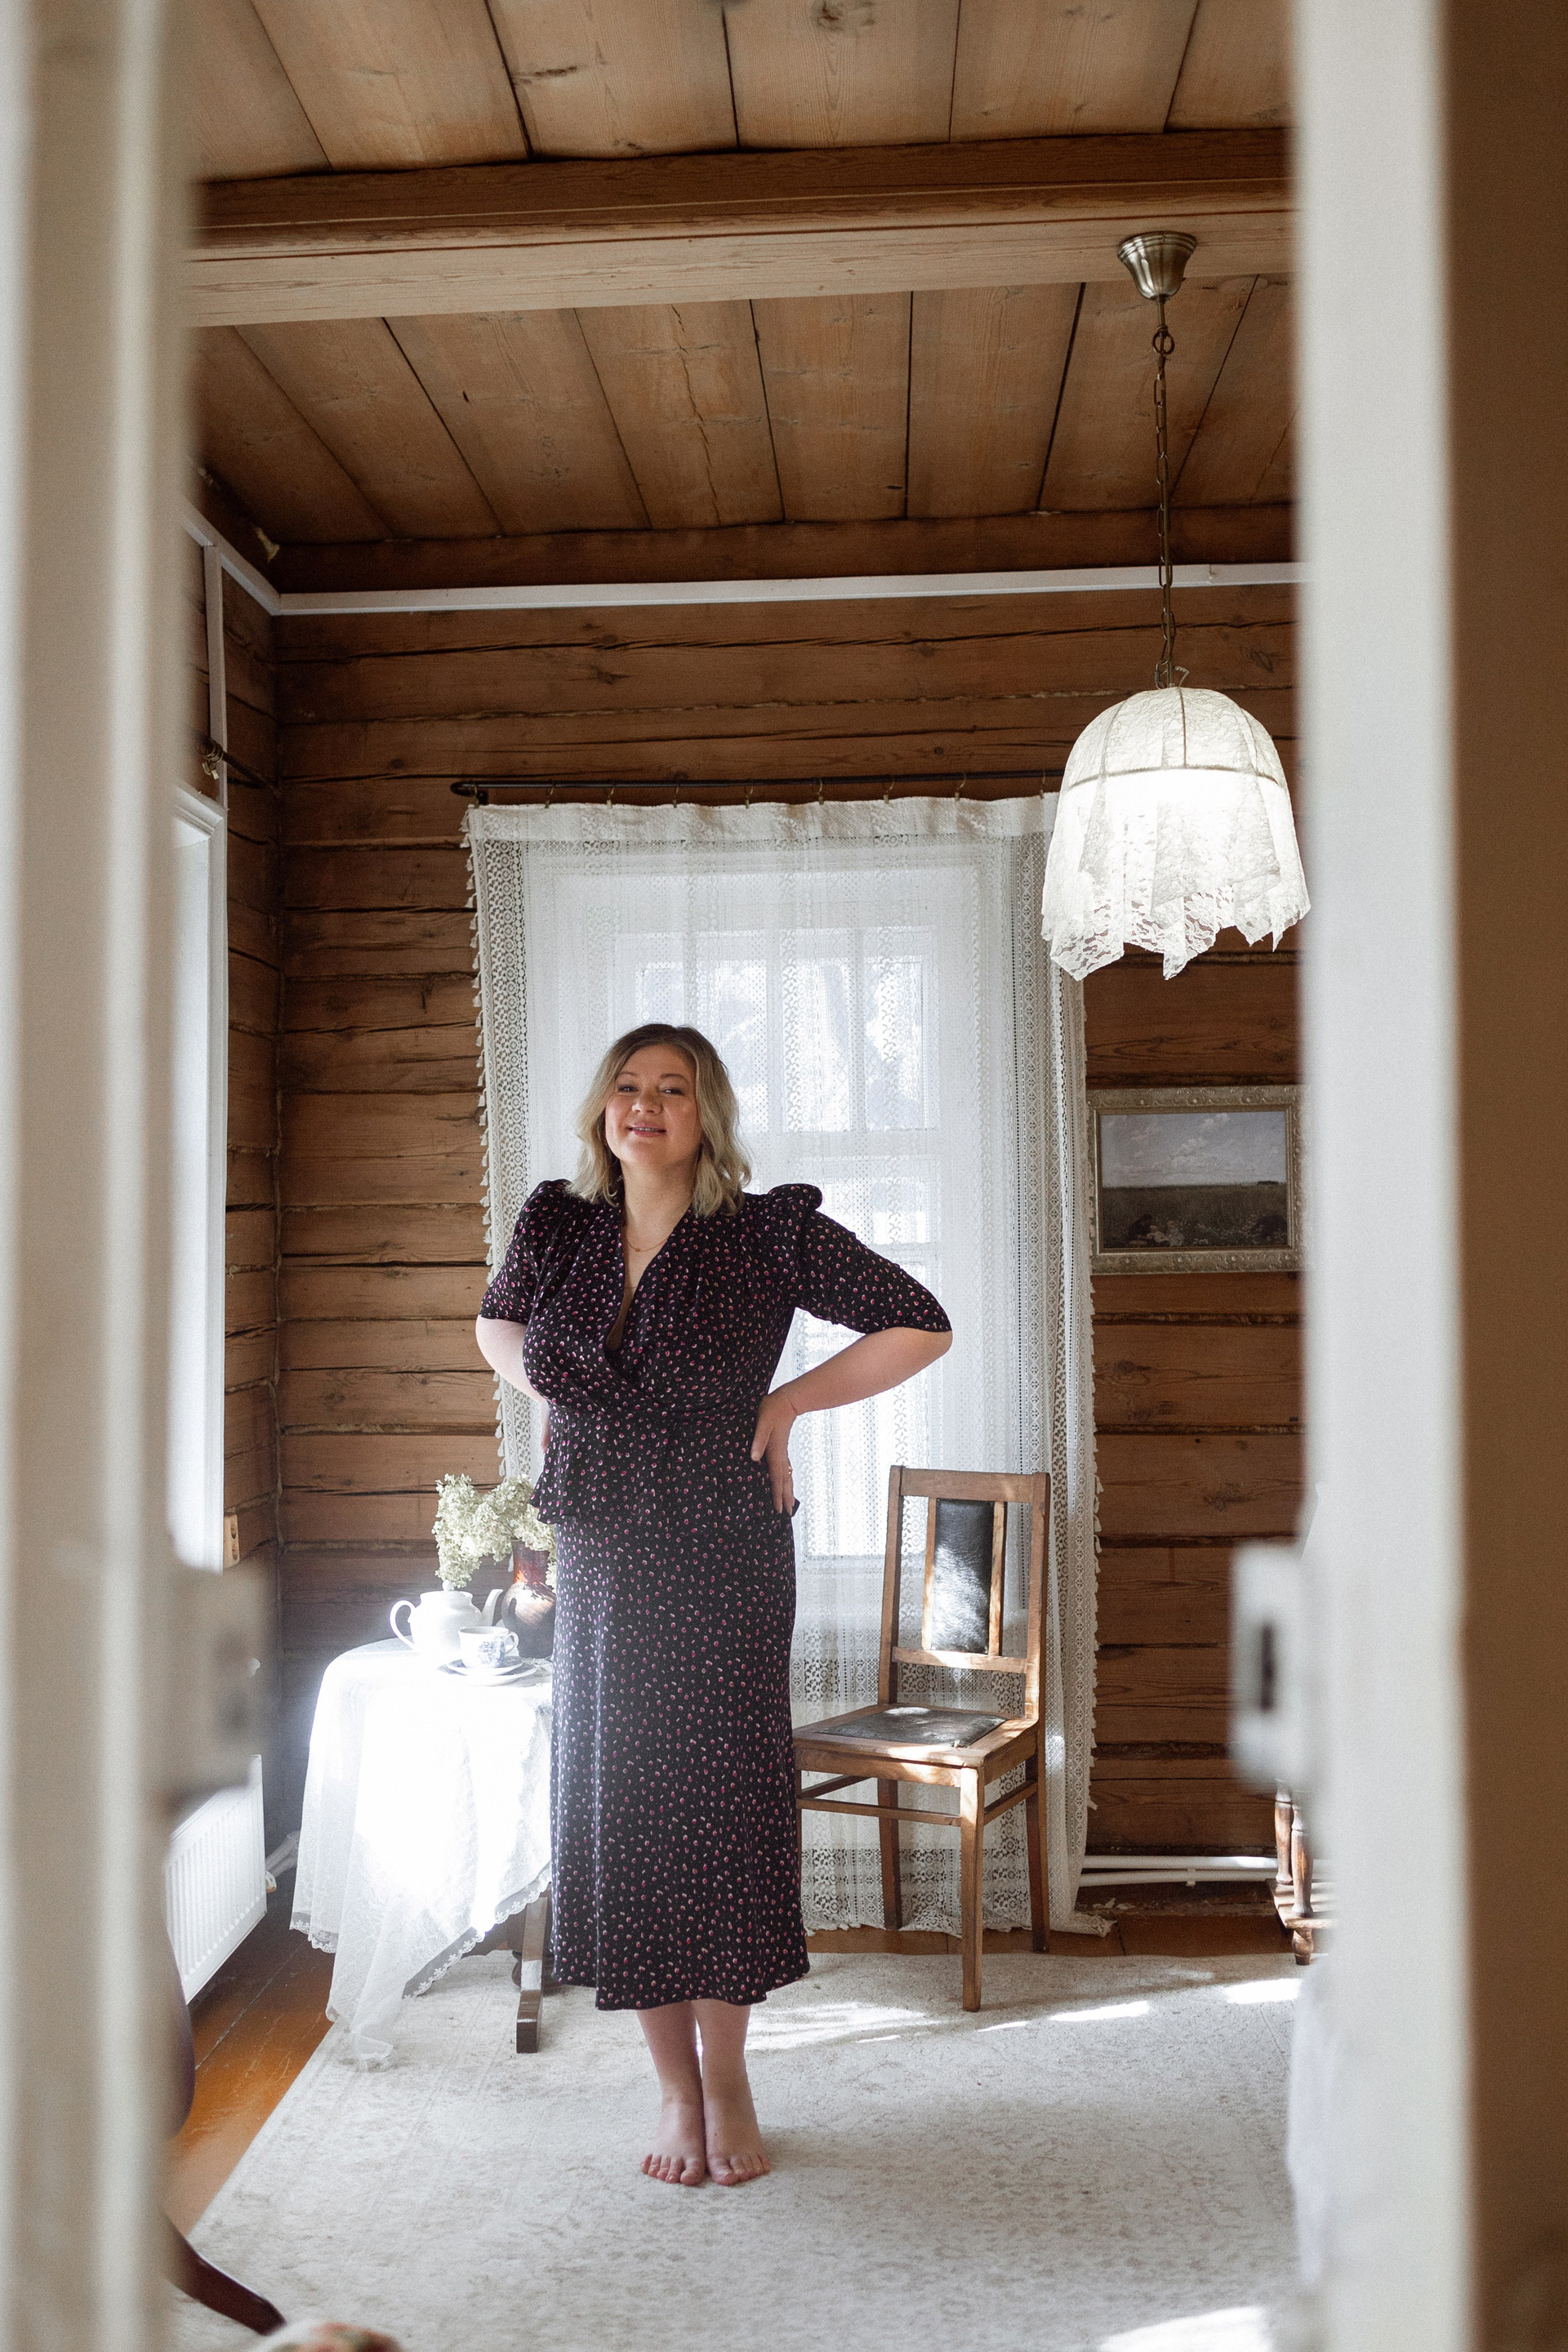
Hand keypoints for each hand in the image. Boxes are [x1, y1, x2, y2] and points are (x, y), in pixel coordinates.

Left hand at [750, 1390, 798, 1515]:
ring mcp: (782, 1452)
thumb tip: (754, 1458)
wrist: (787, 1401)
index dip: (777, 1494)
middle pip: (784, 1481)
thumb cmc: (772, 1410)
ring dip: (788, 1490)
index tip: (779, 1509)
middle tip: (787, 1513)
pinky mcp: (782, 1448)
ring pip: (786, 1476)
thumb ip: (758, 1440)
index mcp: (774, 1452)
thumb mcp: (762, 1423)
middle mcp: (780, 1455)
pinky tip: (785, 1481)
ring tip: (790, 1502)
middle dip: (785, 1497)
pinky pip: (785, 1468)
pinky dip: (786, 1479)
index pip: (776, 1478)